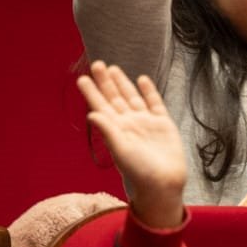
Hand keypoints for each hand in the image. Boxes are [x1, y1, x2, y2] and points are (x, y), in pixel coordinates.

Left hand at [77, 62, 184, 230]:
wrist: (164, 182)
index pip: (100, 106)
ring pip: (132, 97)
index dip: (92, 92)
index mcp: (115, 129)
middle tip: (97, 64)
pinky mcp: (163, 124)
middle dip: (106, 82)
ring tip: (113, 68)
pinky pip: (154, 103)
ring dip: (123, 83)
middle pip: (115, 97)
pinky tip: (142, 80)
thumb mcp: (121, 151)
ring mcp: (145, 122)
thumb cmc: (140, 171)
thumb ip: (109, 131)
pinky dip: (148, 91)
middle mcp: (129, 123)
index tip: (82, 78)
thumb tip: (92, 113)